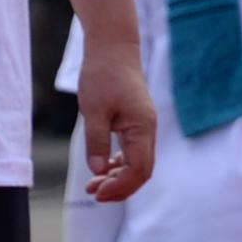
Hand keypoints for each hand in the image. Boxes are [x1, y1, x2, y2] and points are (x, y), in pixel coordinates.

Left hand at [76, 41, 156, 202]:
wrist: (113, 48)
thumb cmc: (103, 75)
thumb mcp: (94, 110)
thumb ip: (97, 142)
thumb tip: (98, 171)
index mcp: (142, 127)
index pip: (138, 169)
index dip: (120, 186)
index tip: (97, 193)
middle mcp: (148, 130)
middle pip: (141, 171)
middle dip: (120, 186)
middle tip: (94, 193)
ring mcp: (144, 126)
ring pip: (138, 162)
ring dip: (118, 177)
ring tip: (93, 185)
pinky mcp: (136, 122)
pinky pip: (133, 151)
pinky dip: (119, 164)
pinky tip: (103, 168)